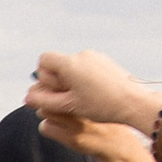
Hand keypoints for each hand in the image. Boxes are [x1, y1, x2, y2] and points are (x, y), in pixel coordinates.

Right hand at [25, 50, 161, 131]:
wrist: (133, 102)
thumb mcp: (68, 106)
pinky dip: (84, 79)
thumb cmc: (101, 105)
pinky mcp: (105, 61)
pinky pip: (86, 67)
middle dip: (58, 80)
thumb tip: (27, 98)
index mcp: (70, 63)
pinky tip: (94, 94)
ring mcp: (95, 56)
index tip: (55, 91)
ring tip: (83, 98)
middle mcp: (81, 55)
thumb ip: (44, 101)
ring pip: (72, 66)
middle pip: (58, 63)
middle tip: (68, 98)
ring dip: (71, 80)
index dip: (44, 77)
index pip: (43, 60)